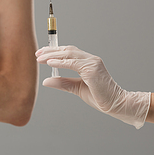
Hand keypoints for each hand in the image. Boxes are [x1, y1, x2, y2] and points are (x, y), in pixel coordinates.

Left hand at [36, 45, 150, 128]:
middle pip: (67, 50)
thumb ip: (62, 83)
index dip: (54, 51)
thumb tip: (46, 80)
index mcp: (88, 62)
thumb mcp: (76, 88)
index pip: (68, 52)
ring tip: (40, 58)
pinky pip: (72, 63)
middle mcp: (90, 59)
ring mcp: (92, 63)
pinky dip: (60, 62)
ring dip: (53, 55)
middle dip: (51, 51)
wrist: (116, 104)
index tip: (41, 54)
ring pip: (69, 54)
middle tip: (37, 53)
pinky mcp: (92, 69)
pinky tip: (50, 63)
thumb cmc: (100, 97)